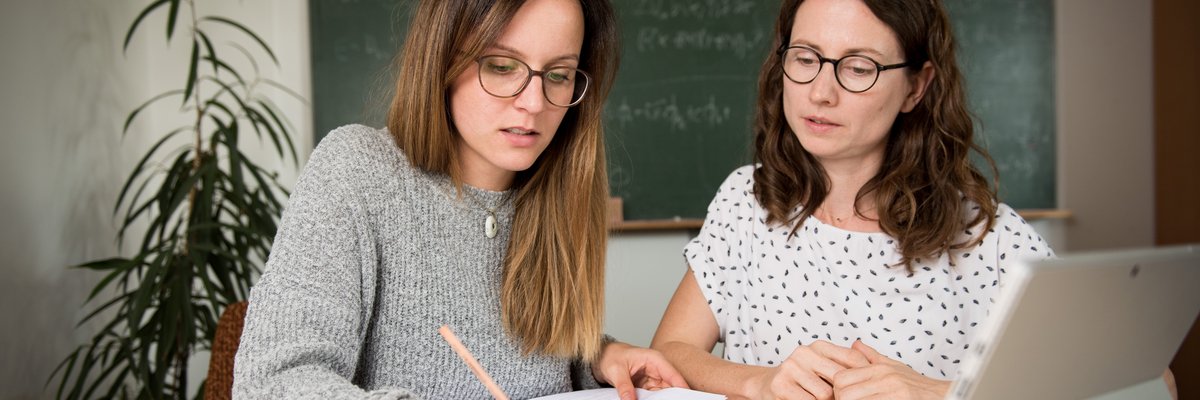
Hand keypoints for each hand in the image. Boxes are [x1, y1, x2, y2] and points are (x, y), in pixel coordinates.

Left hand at [593, 341, 688, 399]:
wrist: (603, 357)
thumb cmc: (611, 356)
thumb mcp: (616, 371)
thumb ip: (624, 387)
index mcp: (655, 359)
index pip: (674, 376)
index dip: (682, 389)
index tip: (684, 399)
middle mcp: (658, 369)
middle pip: (672, 387)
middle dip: (671, 397)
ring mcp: (654, 379)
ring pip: (664, 394)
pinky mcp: (648, 387)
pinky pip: (655, 397)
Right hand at [746, 340, 869, 399]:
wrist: (765, 385)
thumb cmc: (802, 379)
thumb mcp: (823, 367)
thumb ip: (845, 365)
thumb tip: (876, 368)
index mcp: (819, 346)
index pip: (852, 360)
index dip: (862, 377)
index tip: (864, 387)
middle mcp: (804, 352)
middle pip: (840, 379)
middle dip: (843, 393)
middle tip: (841, 396)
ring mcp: (791, 368)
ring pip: (825, 394)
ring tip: (818, 399)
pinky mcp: (780, 385)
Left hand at [830, 340, 949, 399]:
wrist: (942, 394)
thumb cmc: (917, 385)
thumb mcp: (894, 367)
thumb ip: (872, 357)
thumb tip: (855, 344)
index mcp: (879, 369)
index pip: (841, 378)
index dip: (838, 390)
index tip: (844, 396)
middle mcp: (884, 378)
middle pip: (843, 392)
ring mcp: (892, 392)